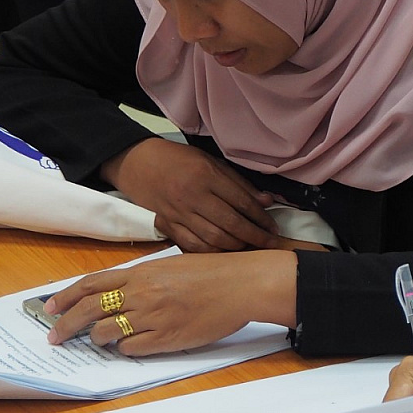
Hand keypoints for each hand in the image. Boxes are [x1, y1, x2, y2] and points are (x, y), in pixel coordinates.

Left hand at [44, 250, 296, 355]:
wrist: (240, 285)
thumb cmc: (211, 273)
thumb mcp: (170, 267)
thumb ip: (142, 280)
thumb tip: (116, 295)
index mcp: (140, 273)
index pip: (91, 284)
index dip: (65, 297)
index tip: (49, 308)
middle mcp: (141, 294)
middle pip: (89, 310)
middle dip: (66, 325)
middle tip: (55, 337)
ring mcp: (152, 317)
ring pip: (107, 332)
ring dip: (98, 338)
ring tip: (99, 340)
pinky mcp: (167, 338)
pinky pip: (132, 348)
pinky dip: (126, 349)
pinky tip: (131, 345)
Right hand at [103, 138, 279, 252]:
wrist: (139, 164)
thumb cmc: (178, 160)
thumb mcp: (211, 162)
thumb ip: (238, 183)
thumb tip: (266, 201)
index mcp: (206, 175)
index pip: (241, 201)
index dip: (261, 217)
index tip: (273, 227)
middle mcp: (193, 196)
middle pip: (231, 223)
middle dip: (255, 236)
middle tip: (270, 242)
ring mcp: (178, 213)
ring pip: (214, 238)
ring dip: (236, 246)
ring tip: (250, 246)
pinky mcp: (167, 225)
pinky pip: (193, 245)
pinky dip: (212, 251)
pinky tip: (225, 250)